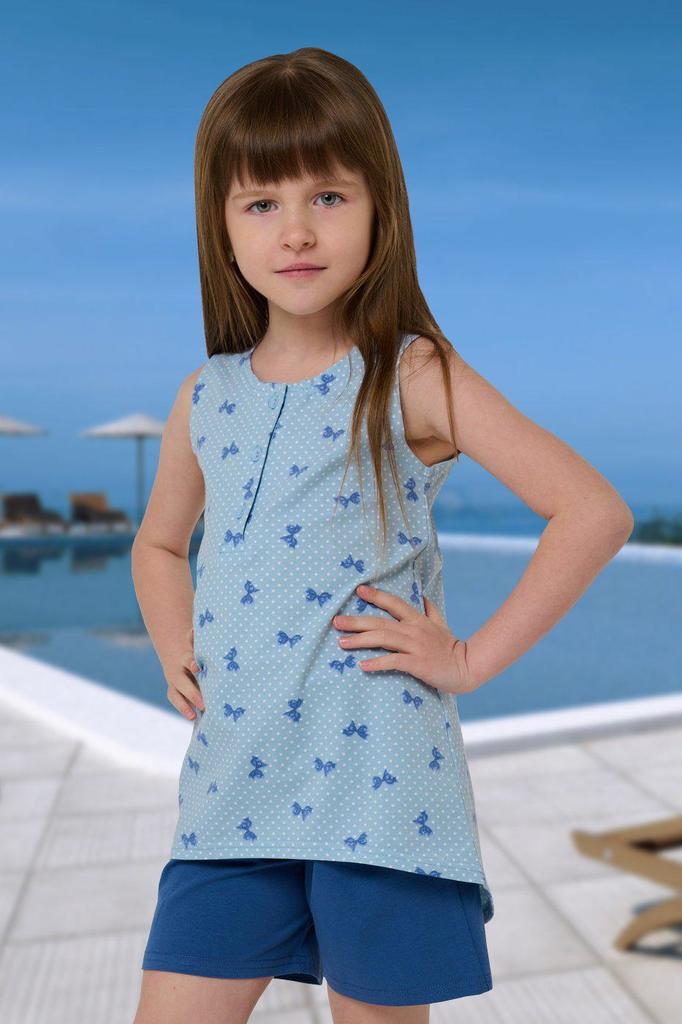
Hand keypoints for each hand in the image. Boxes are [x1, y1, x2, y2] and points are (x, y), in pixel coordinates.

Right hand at [165, 626, 205, 719]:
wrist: (179, 658)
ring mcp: (174, 683)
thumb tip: (196, 628)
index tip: (198, 667)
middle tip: (204, 703)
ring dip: (184, 706)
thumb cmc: (195, 652)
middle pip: (182, 683)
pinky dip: (184, 710)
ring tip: (194, 716)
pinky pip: (176, 702)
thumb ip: (196, 639)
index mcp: (186, 658)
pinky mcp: (174, 692)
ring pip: (176, 695)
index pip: (188, 661)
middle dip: (192, 693)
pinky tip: (194, 720)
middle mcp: (177, 672)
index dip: (192, 664)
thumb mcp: (197, 644)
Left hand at [333, 583, 478, 695]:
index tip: (358, 590)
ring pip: (384, 639)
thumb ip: (430, 609)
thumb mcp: (441, 624)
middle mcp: (414, 630)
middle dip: (356, 621)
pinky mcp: (418, 664)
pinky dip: (377, 663)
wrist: (468, 667)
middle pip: (380, 622)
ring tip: (342, 643)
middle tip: (336, 622)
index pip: (394, 603)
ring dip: (360, 640)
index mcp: (417, 620)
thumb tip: (422, 596)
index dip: (376, 596)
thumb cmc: (451, 647)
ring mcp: (416, 646)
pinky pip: (394, 661)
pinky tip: (362, 665)